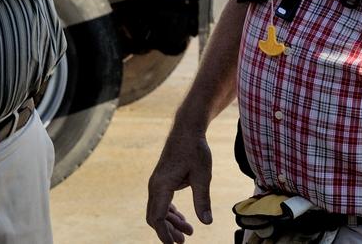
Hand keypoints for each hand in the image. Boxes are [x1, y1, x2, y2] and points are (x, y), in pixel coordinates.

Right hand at [146, 124, 212, 242]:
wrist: (187, 130)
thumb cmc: (195, 150)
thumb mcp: (202, 175)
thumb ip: (202, 200)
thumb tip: (206, 222)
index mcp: (162, 186)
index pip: (158, 217)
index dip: (164, 234)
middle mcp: (155, 186)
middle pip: (155, 217)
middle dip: (167, 232)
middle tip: (183, 242)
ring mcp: (157, 183)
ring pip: (158, 210)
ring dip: (171, 223)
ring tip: (188, 233)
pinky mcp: (162, 181)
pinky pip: (162, 202)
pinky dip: (171, 213)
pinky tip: (183, 219)